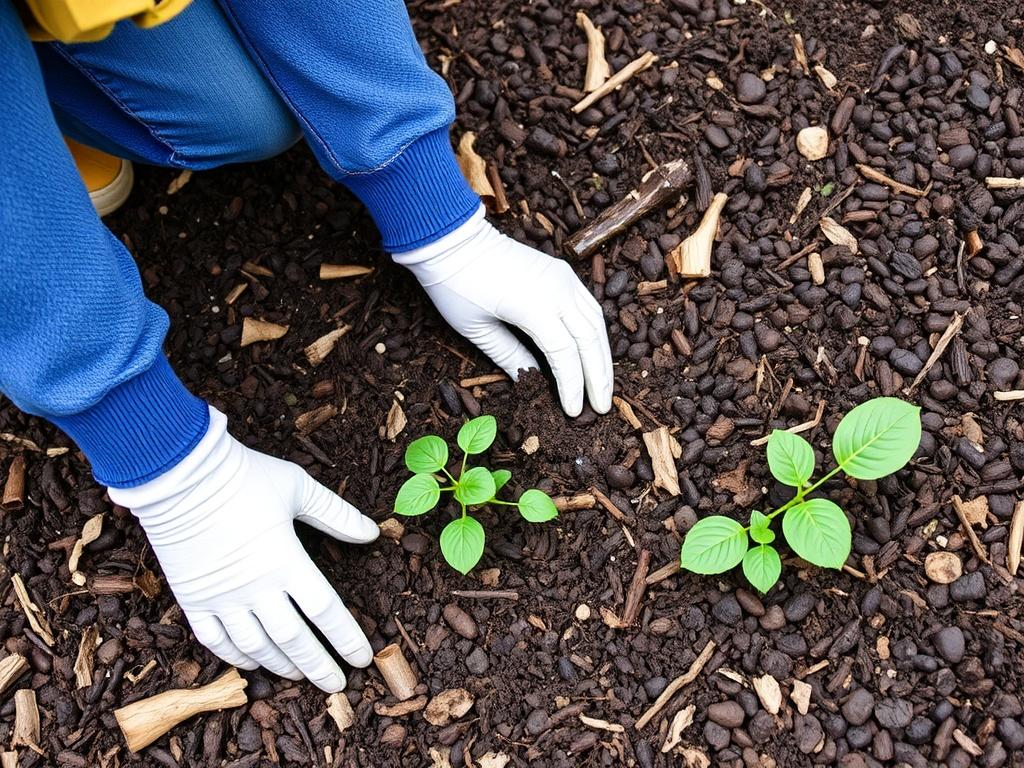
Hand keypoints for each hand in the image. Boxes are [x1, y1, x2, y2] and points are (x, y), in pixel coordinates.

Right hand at [108, 407, 378, 691]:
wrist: (179, 473)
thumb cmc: (244, 476)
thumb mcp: (299, 488)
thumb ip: (337, 514)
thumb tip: (373, 533)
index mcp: (286, 561)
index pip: (325, 612)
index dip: (346, 639)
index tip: (362, 658)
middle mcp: (255, 587)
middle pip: (294, 639)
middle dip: (319, 665)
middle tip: (338, 685)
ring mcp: (221, 597)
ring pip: (256, 646)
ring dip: (281, 665)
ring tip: (300, 676)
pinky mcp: (192, 598)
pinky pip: (216, 640)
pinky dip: (237, 657)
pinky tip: (254, 663)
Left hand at [395, 206, 612, 415]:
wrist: (453, 240)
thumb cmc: (456, 285)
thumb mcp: (477, 329)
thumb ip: (510, 356)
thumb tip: (534, 381)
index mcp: (533, 305)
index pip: (565, 355)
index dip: (572, 386)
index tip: (573, 412)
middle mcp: (556, 290)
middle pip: (590, 340)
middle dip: (598, 377)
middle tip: (602, 408)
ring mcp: (563, 278)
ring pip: (596, 323)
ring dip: (603, 357)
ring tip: (604, 387)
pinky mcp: (563, 272)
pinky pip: (590, 307)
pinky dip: (596, 334)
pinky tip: (596, 354)